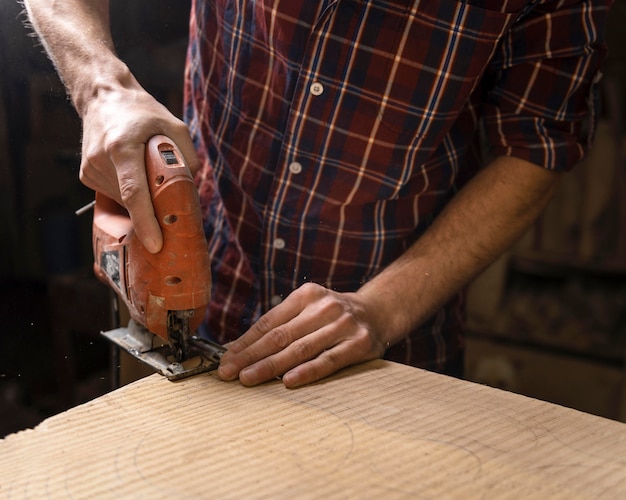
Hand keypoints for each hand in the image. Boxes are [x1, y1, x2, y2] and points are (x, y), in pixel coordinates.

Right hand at [78, 77, 199, 252]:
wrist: (103, 96)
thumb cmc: (143, 111)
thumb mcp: (174, 125)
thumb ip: (187, 156)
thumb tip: (191, 190)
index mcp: (123, 147)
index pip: (134, 192)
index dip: (145, 221)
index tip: (155, 244)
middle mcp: (102, 160)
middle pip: (132, 201)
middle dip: (154, 210)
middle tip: (172, 206)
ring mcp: (90, 169)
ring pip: (124, 201)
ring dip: (142, 198)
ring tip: (146, 171)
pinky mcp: (86, 175)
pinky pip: (114, 195)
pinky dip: (129, 192)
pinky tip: (132, 171)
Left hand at [217, 283, 387, 387]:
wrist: (379, 312)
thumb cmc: (333, 317)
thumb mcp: (309, 310)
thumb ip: (281, 326)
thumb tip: (239, 350)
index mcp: (306, 296)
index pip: (269, 322)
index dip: (245, 342)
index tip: (225, 359)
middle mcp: (324, 307)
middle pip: (280, 335)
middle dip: (250, 356)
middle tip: (228, 372)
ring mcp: (343, 325)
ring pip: (301, 349)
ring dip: (271, 365)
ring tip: (249, 378)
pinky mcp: (359, 344)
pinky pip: (329, 360)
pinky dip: (308, 371)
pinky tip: (288, 381)